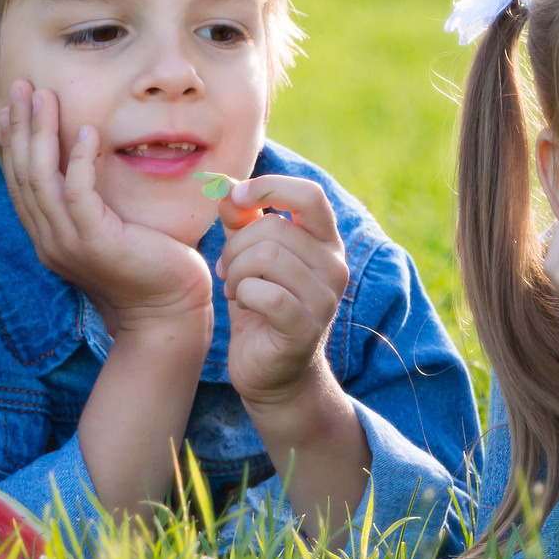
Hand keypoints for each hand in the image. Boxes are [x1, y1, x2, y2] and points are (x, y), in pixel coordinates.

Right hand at [0, 81, 212, 337]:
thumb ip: (92, 200)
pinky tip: (84, 130)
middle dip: (19, 126)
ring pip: (41, 179)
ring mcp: (68, 243)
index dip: (14, 139)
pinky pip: (76, 194)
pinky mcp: (95, 242)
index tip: (15, 103)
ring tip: (44, 96)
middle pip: (22, 174)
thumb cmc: (149, 265)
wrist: (169, 310)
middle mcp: (49, 239)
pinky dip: (77, 160)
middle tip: (20, 86)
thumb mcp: (110, 227)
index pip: (20, 180)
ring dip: (40, 133)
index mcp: (49, 235)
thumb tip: (88, 160)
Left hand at [216, 176, 349, 409]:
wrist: (273, 373)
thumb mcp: (250, 257)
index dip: (269, 188)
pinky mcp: (306, 328)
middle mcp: (334, 266)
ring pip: (267, 257)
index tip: (236, 199)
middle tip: (228, 268)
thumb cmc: (262, 308)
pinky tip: (242, 302)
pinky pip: (265, 293)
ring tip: (235, 287)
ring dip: (237, 271)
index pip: (310, 194)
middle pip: (274, 229)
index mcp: (326, 242)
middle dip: (236, 246)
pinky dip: (243, 294)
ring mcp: (325, 299)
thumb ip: (242, 220)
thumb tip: (224, 185)